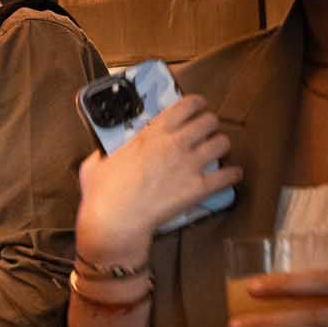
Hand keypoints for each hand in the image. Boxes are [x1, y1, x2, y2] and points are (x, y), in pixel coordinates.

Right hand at [76, 95, 243, 265]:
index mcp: (152, 133)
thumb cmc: (101, 194)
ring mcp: (190, 164)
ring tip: (215, 153)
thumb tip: (107, 153)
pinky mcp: (199, 188)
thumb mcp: (95, 164)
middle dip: (209, 125)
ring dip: (220, 146)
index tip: (195, 110)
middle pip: (210, 120)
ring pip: (223, 142)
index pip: (187, 105)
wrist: (115, 221)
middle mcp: (176, 143)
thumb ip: (106, 152)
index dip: (196, 105)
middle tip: (204, 133)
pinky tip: (230, 175)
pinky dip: (232, 174)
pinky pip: (229, 175)